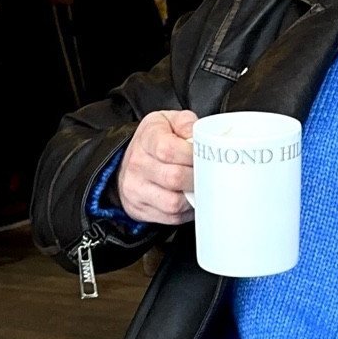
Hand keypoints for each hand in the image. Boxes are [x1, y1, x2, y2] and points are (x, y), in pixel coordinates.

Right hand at [117, 109, 195, 223]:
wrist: (130, 162)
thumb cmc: (155, 141)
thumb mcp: (169, 121)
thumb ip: (186, 123)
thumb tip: (200, 136)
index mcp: (146, 138)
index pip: (168, 150)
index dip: (191, 155)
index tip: (202, 155)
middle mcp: (137, 165)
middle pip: (173, 178)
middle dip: (197, 178)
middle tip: (207, 174)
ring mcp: (136, 189)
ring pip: (173, 203)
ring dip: (192, 197)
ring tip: (197, 186)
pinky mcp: (141, 209)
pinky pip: (171, 217)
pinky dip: (186, 211)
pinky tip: (188, 198)